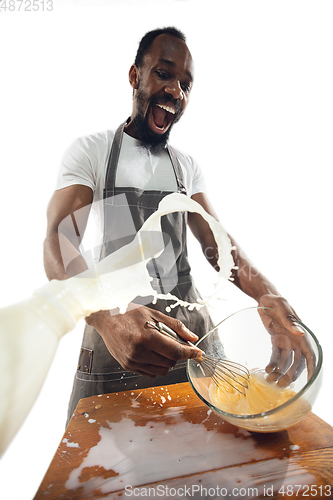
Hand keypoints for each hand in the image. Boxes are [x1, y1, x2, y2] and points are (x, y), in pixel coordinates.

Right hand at [86, 305, 202, 377]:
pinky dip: (157, 366)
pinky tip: (154, 353)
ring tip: (163, 347)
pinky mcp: (128, 366)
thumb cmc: (129, 313)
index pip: (175, 352)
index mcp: (146, 338)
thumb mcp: (154, 314)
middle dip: (178, 355)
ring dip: (168, 361)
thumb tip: (192, 338)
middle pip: (170, 362)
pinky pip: (150, 373)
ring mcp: (132, 361)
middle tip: (177, 343)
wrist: (106, 319)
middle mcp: (138, 352)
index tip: (198, 352)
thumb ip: (176, 326)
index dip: (189, 353)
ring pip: (162, 370)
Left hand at [258, 294, 315, 385]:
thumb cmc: (275, 300)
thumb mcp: (281, 306)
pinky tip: (267, 370)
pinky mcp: (276, 342)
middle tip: (281, 384)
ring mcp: (286, 342)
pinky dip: (273, 364)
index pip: (310, 353)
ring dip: (280, 372)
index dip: (311, 368)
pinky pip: (276, 356)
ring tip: (271, 380)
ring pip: (286, 362)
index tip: (310, 381)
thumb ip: (289, 319)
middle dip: (291, 374)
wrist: (264, 298)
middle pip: (297, 362)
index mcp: (300, 333)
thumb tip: (300, 333)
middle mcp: (296, 340)